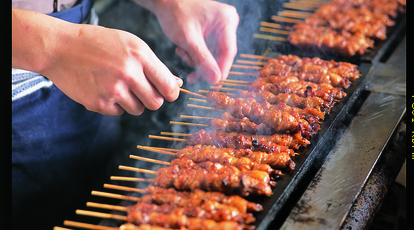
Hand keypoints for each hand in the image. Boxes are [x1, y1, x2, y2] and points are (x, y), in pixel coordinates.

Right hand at [12, 9, 182, 115]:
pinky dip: (114, 105)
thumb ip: (154, 66)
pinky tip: (103, 88)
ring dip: (132, 102)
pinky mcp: (99, 103)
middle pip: (155, 103)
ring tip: (118, 85)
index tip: (168, 93)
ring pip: (137, 110)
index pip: (168, 86)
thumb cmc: (99, 44)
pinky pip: (118, 113)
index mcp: (140, 56)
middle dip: (152, 99)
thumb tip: (177, 85)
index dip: (171, 93)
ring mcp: (113, 90)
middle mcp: (129, 73)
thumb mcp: (130, 45)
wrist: (60, 48)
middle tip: (141, 90)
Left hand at [151, 0, 238, 84]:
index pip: (229, 51)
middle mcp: (228, 23)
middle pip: (222, 54)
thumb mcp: (188, 39)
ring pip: (214, 55)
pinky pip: (209, 51)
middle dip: (206, 67)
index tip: (214, 84)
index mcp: (226, 20)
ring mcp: (221, 28)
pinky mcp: (214, 33)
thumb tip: (216, 80)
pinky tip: (183, 51)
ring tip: (182, 54)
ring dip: (198, 61)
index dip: (222, 69)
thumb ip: (203, 60)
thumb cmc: (175, 13)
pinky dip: (196, 55)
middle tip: (193, 78)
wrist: (165, 2)